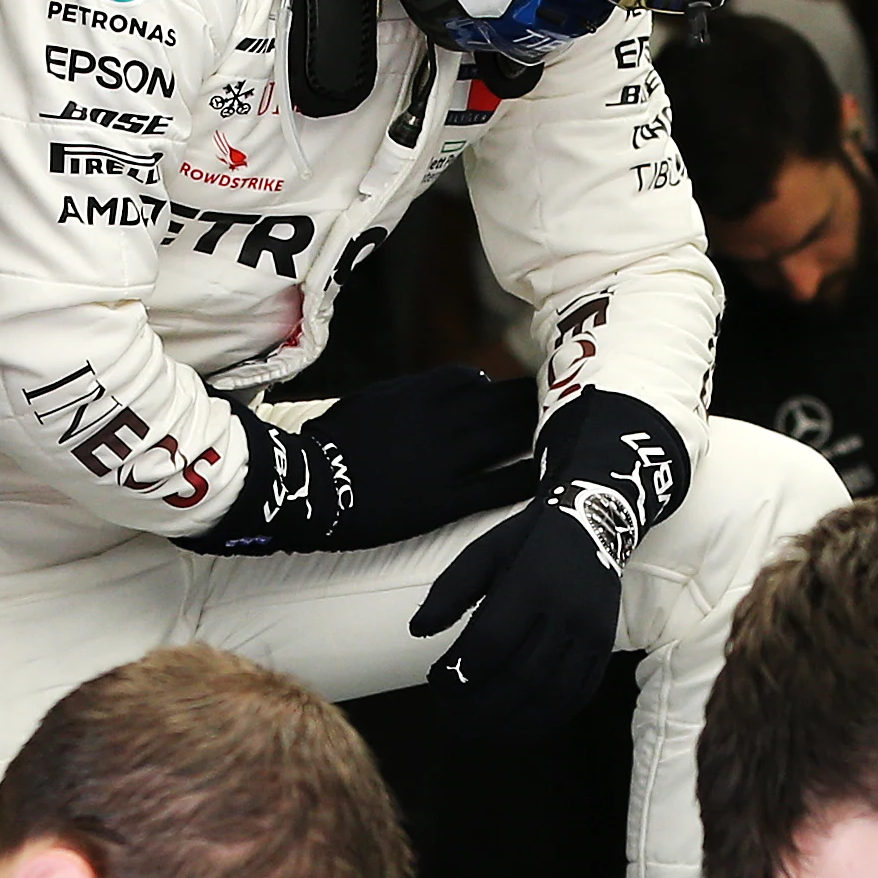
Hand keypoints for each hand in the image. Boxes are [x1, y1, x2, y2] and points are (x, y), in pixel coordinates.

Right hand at [205, 363, 538, 554]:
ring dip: (540, 434)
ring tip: (567, 435)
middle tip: (561, 407)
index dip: (492, 391)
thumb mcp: (365, 402)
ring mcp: (448, 458)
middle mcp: (440, 418)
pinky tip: (549, 477)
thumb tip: (444, 389)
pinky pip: (501, 484)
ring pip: (510, 436)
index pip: (471, 380)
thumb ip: (405, 394)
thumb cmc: (327, 447)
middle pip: (503, 402)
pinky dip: (528, 477)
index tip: (505, 399)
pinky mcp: (448, 497)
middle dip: (532, 404)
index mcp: (416, 392)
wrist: (309, 487)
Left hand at [409, 392, 688, 736]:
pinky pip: (579, 694)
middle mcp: (566, 611)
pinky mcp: (606, 648)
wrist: (592, 525)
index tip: (437, 681)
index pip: (491, 641)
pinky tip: (521, 726)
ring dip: (514, 722)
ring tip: (482, 733)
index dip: (461, 670)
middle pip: (521, 676)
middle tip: (452, 720)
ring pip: (552, 693)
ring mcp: (592, 633)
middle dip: (482, 707)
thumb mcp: (483, 552)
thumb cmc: (527, 541)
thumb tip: (417, 631)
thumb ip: (450, 591)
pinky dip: (549, 718)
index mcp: (531, 582)